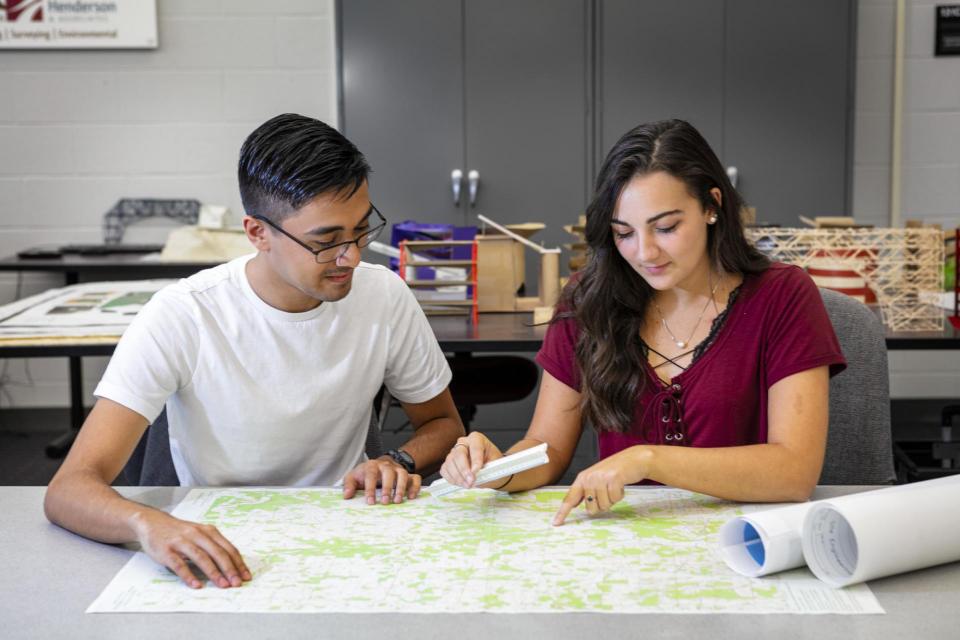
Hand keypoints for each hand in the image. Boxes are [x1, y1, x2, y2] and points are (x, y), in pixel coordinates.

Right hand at [131, 509, 250, 588]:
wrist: (153, 522)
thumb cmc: (180, 532)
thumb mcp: (200, 533)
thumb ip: (213, 545)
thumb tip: (232, 565)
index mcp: (208, 531)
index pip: (228, 548)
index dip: (238, 563)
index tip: (246, 576)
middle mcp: (197, 534)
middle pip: (217, 553)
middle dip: (229, 569)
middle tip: (237, 583)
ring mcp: (181, 542)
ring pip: (201, 558)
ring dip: (213, 573)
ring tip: (222, 585)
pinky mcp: (167, 551)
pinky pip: (179, 564)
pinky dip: (189, 575)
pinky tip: (196, 585)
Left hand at [342, 458, 420, 504]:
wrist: (378, 466)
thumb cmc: (365, 474)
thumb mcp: (353, 477)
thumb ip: (349, 485)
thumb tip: (347, 496)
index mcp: (372, 465)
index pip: (371, 474)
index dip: (370, 488)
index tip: (370, 502)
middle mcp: (386, 466)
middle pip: (389, 473)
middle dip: (387, 488)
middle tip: (385, 502)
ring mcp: (398, 469)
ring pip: (403, 475)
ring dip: (401, 488)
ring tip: (397, 501)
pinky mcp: (408, 475)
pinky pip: (415, 478)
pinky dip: (415, 487)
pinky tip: (411, 497)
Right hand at [439, 432, 503, 487]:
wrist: (490, 469)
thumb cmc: (493, 464)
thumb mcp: (496, 464)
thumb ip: (487, 468)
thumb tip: (476, 475)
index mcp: (477, 438)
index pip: (475, 446)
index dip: (475, 459)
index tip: (476, 471)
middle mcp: (463, 443)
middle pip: (459, 453)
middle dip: (464, 469)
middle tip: (471, 481)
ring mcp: (454, 452)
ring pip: (450, 462)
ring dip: (458, 476)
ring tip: (468, 485)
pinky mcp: (448, 462)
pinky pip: (445, 470)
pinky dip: (451, 478)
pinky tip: (460, 483)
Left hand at [553, 446, 650, 525]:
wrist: (634, 459)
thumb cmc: (616, 470)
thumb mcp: (596, 478)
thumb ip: (585, 490)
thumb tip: (574, 504)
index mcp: (582, 478)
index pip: (570, 498)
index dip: (563, 512)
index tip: (556, 523)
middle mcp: (589, 478)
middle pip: (591, 508)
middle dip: (602, 504)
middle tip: (608, 491)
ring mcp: (600, 478)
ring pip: (604, 505)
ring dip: (612, 499)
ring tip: (615, 486)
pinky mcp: (613, 479)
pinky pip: (615, 499)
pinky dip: (620, 495)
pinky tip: (621, 485)